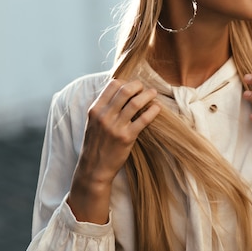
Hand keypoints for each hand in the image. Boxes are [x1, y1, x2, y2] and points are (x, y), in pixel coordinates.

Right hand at [68, 79, 159, 222]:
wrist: (94, 168)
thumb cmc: (96, 143)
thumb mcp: (93, 122)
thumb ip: (104, 107)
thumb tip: (120, 91)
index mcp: (95, 110)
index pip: (112, 85)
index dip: (126, 82)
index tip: (133, 86)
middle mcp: (104, 116)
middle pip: (125, 90)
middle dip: (138, 85)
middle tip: (145, 88)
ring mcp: (115, 126)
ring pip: (135, 102)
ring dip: (148, 95)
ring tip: (153, 94)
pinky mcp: (127, 137)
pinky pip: (143, 119)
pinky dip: (153, 110)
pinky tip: (157, 107)